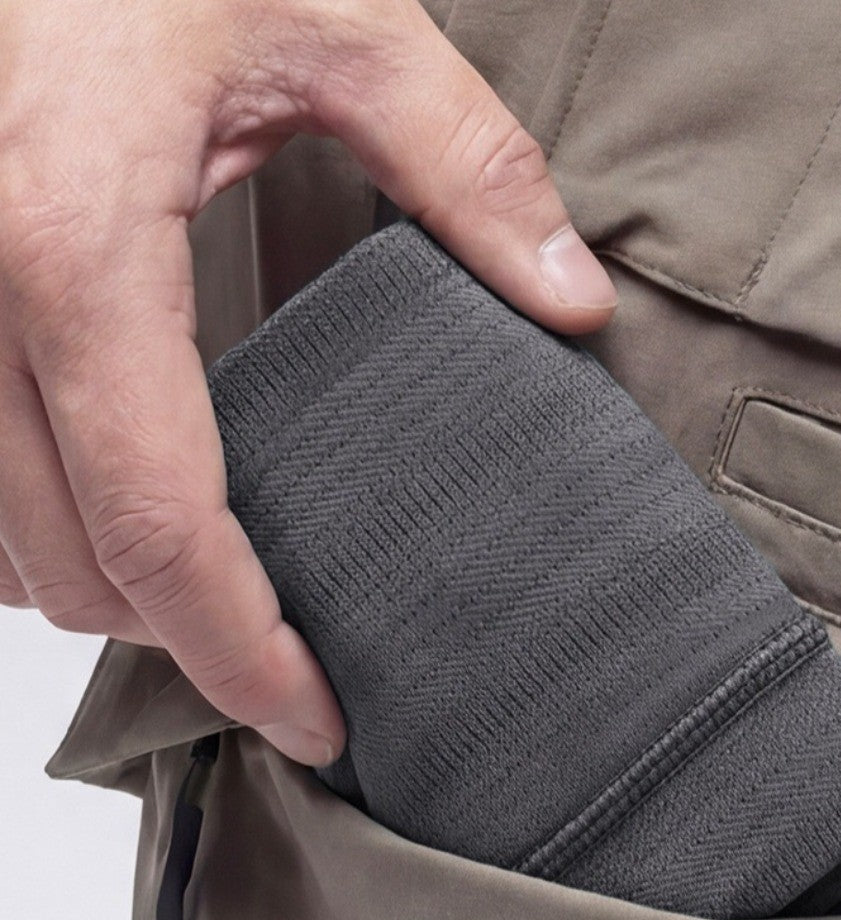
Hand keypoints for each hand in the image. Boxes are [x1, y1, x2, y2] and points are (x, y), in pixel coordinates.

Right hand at [0, 0, 616, 765]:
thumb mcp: (337, 29)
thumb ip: (468, 169)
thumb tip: (572, 298)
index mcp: (76, 245)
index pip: (162, 524)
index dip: (241, 653)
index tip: (317, 717)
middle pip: (74, 565)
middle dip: (186, 642)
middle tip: (294, 665)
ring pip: (1, 545)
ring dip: (115, 596)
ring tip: (225, 605)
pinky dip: (49, 531)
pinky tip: (131, 515)